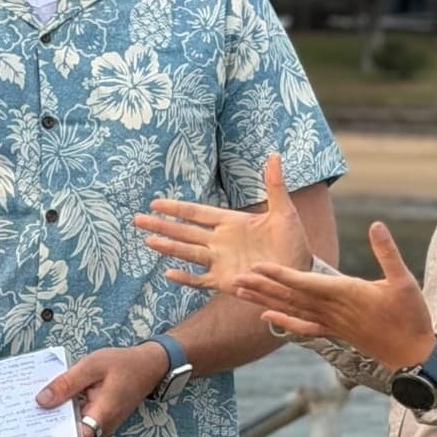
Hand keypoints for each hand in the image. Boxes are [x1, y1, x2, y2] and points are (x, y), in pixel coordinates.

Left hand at [35, 341, 169, 436]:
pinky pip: (77, 417)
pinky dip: (64, 409)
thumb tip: (41, 400)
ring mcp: (100, 424)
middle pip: (69, 433)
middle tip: (23, 415)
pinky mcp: (98, 418)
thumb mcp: (91, 366)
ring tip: (30, 407)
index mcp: (101, 416)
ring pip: (72, 425)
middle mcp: (101, 426)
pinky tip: (50, 398)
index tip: (31, 430)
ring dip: (55, 415)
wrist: (148, 366)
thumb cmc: (123, 364)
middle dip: (48, 424)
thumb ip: (66, 384)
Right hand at [135, 153, 311, 292]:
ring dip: (168, 247)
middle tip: (137, 220)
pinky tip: (169, 274)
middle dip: (161, 225)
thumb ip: (275, 185)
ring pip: (187, 253)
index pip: (197, 213)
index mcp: (231, 223)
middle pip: (184, 231)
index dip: (176, 208)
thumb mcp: (284, 212)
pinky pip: (201, 280)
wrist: (299, 272)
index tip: (155, 203)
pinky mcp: (224, 281)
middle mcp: (220, 242)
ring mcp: (220, 262)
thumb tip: (274, 155)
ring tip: (148, 241)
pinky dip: (186, 279)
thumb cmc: (293, 242)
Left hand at [230, 221, 435, 369]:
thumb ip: (388, 252)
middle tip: (235, 276)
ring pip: (291, 310)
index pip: (306, 282)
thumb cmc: (410, 316)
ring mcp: (331, 323)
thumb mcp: (404, 280)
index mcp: (346, 293)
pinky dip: (282, 321)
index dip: (282, 274)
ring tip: (240, 291)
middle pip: (290, 296)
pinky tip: (265, 317)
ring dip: (265, 300)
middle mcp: (332, 310)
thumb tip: (376, 224)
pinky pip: (302, 327)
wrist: (412, 355)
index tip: (259, 265)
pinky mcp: (334, 332)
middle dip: (262, 286)